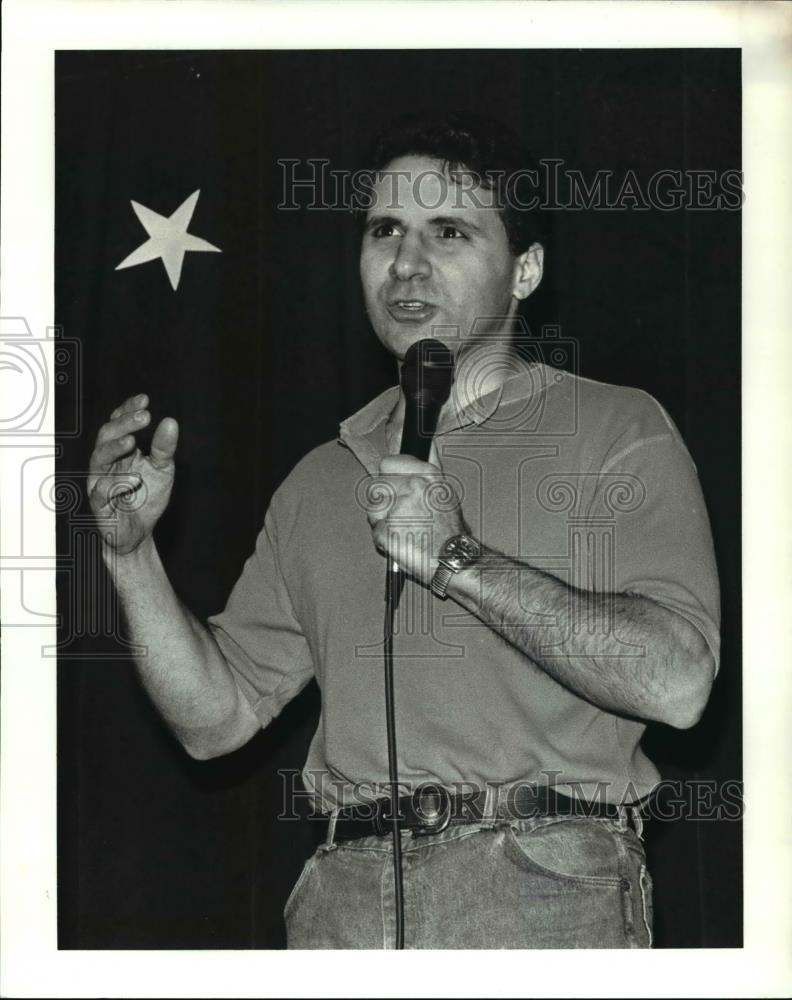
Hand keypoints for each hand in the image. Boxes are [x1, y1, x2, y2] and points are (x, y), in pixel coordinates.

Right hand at [87, 393, 178, 555]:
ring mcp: (99, 481)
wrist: (138, 532)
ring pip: (98, 459)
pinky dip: (115, 485)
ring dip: (114, 448)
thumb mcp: (162, 469)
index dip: (128, 410)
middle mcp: (106, 462)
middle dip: (123, 424)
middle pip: (106, 436)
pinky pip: (101, 491)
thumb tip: (170, 422)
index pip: (119, 424)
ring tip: (131, 442)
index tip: (145, 400)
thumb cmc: (146, 497)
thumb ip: (163, 448)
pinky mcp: (98, 504)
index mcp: (120, 450)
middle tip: (144, 417)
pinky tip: (133, 480)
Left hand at [365, 454, 464, 585]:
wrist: (454, 559)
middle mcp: (411, 487)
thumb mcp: (444, 490)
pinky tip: (401, 541)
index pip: (388, 463)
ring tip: (403, 529)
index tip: (395, 488)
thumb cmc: (449, 529)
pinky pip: (375, 531)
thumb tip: (428, 441)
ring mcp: (397, 509)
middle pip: (376, 486)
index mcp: (426, 475)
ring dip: (382, 520)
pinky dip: (384, 539)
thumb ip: (431, 464)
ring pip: (373, 508)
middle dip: (384, 501)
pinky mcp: (386, 531)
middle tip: (402, 515)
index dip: (388, 477)